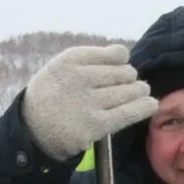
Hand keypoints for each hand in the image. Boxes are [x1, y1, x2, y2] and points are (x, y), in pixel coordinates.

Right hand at [21, 45, 158, 160]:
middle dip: (130, 78)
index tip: (120, 67)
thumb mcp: (60, 67)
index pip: (114, 55)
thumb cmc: (53, 95)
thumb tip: (124, 53)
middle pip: (124, 73)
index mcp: (70, 60)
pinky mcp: (95, 126)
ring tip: (141, 92)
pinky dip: (143, 107)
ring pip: (129, 92)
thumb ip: (90, 58)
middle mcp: (78, 78)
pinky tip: (151, 104)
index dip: (122, 60)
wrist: (33, 130)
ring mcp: (87, 103)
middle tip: (130, 84)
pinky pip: (128, 113)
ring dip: (139, 92)